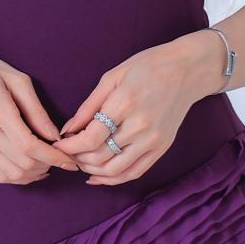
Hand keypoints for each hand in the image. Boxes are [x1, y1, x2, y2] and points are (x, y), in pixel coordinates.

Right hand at [0, 45, 79, 183]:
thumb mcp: (16, 78)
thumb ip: (36, 109)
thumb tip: (55, 136)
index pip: (29, 145)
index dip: (53, 157)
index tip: (70, 159)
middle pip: (22, 163)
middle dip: (48, 165)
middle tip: (61, 156)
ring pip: (11, 174)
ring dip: (34, 174)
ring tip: (47, 162)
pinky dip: (18, 176)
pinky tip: (30, 166)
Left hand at [52, 40, 199, 185]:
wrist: (186, 70)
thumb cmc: (147, 66)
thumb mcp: (113, 76)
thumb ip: (89, 105)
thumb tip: (68, 129)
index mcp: (125, 103)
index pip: (91, 137)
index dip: (70, 146)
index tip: (58, 145)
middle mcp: (140, 126)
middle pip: (100, 156)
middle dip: (77, 158)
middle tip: (66, 152)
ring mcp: (153, 141)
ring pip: (115, 170)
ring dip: (92, 171)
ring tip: (79, 162)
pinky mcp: (161, 149)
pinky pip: (134, 173)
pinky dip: (113, 179)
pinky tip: (98, 176)